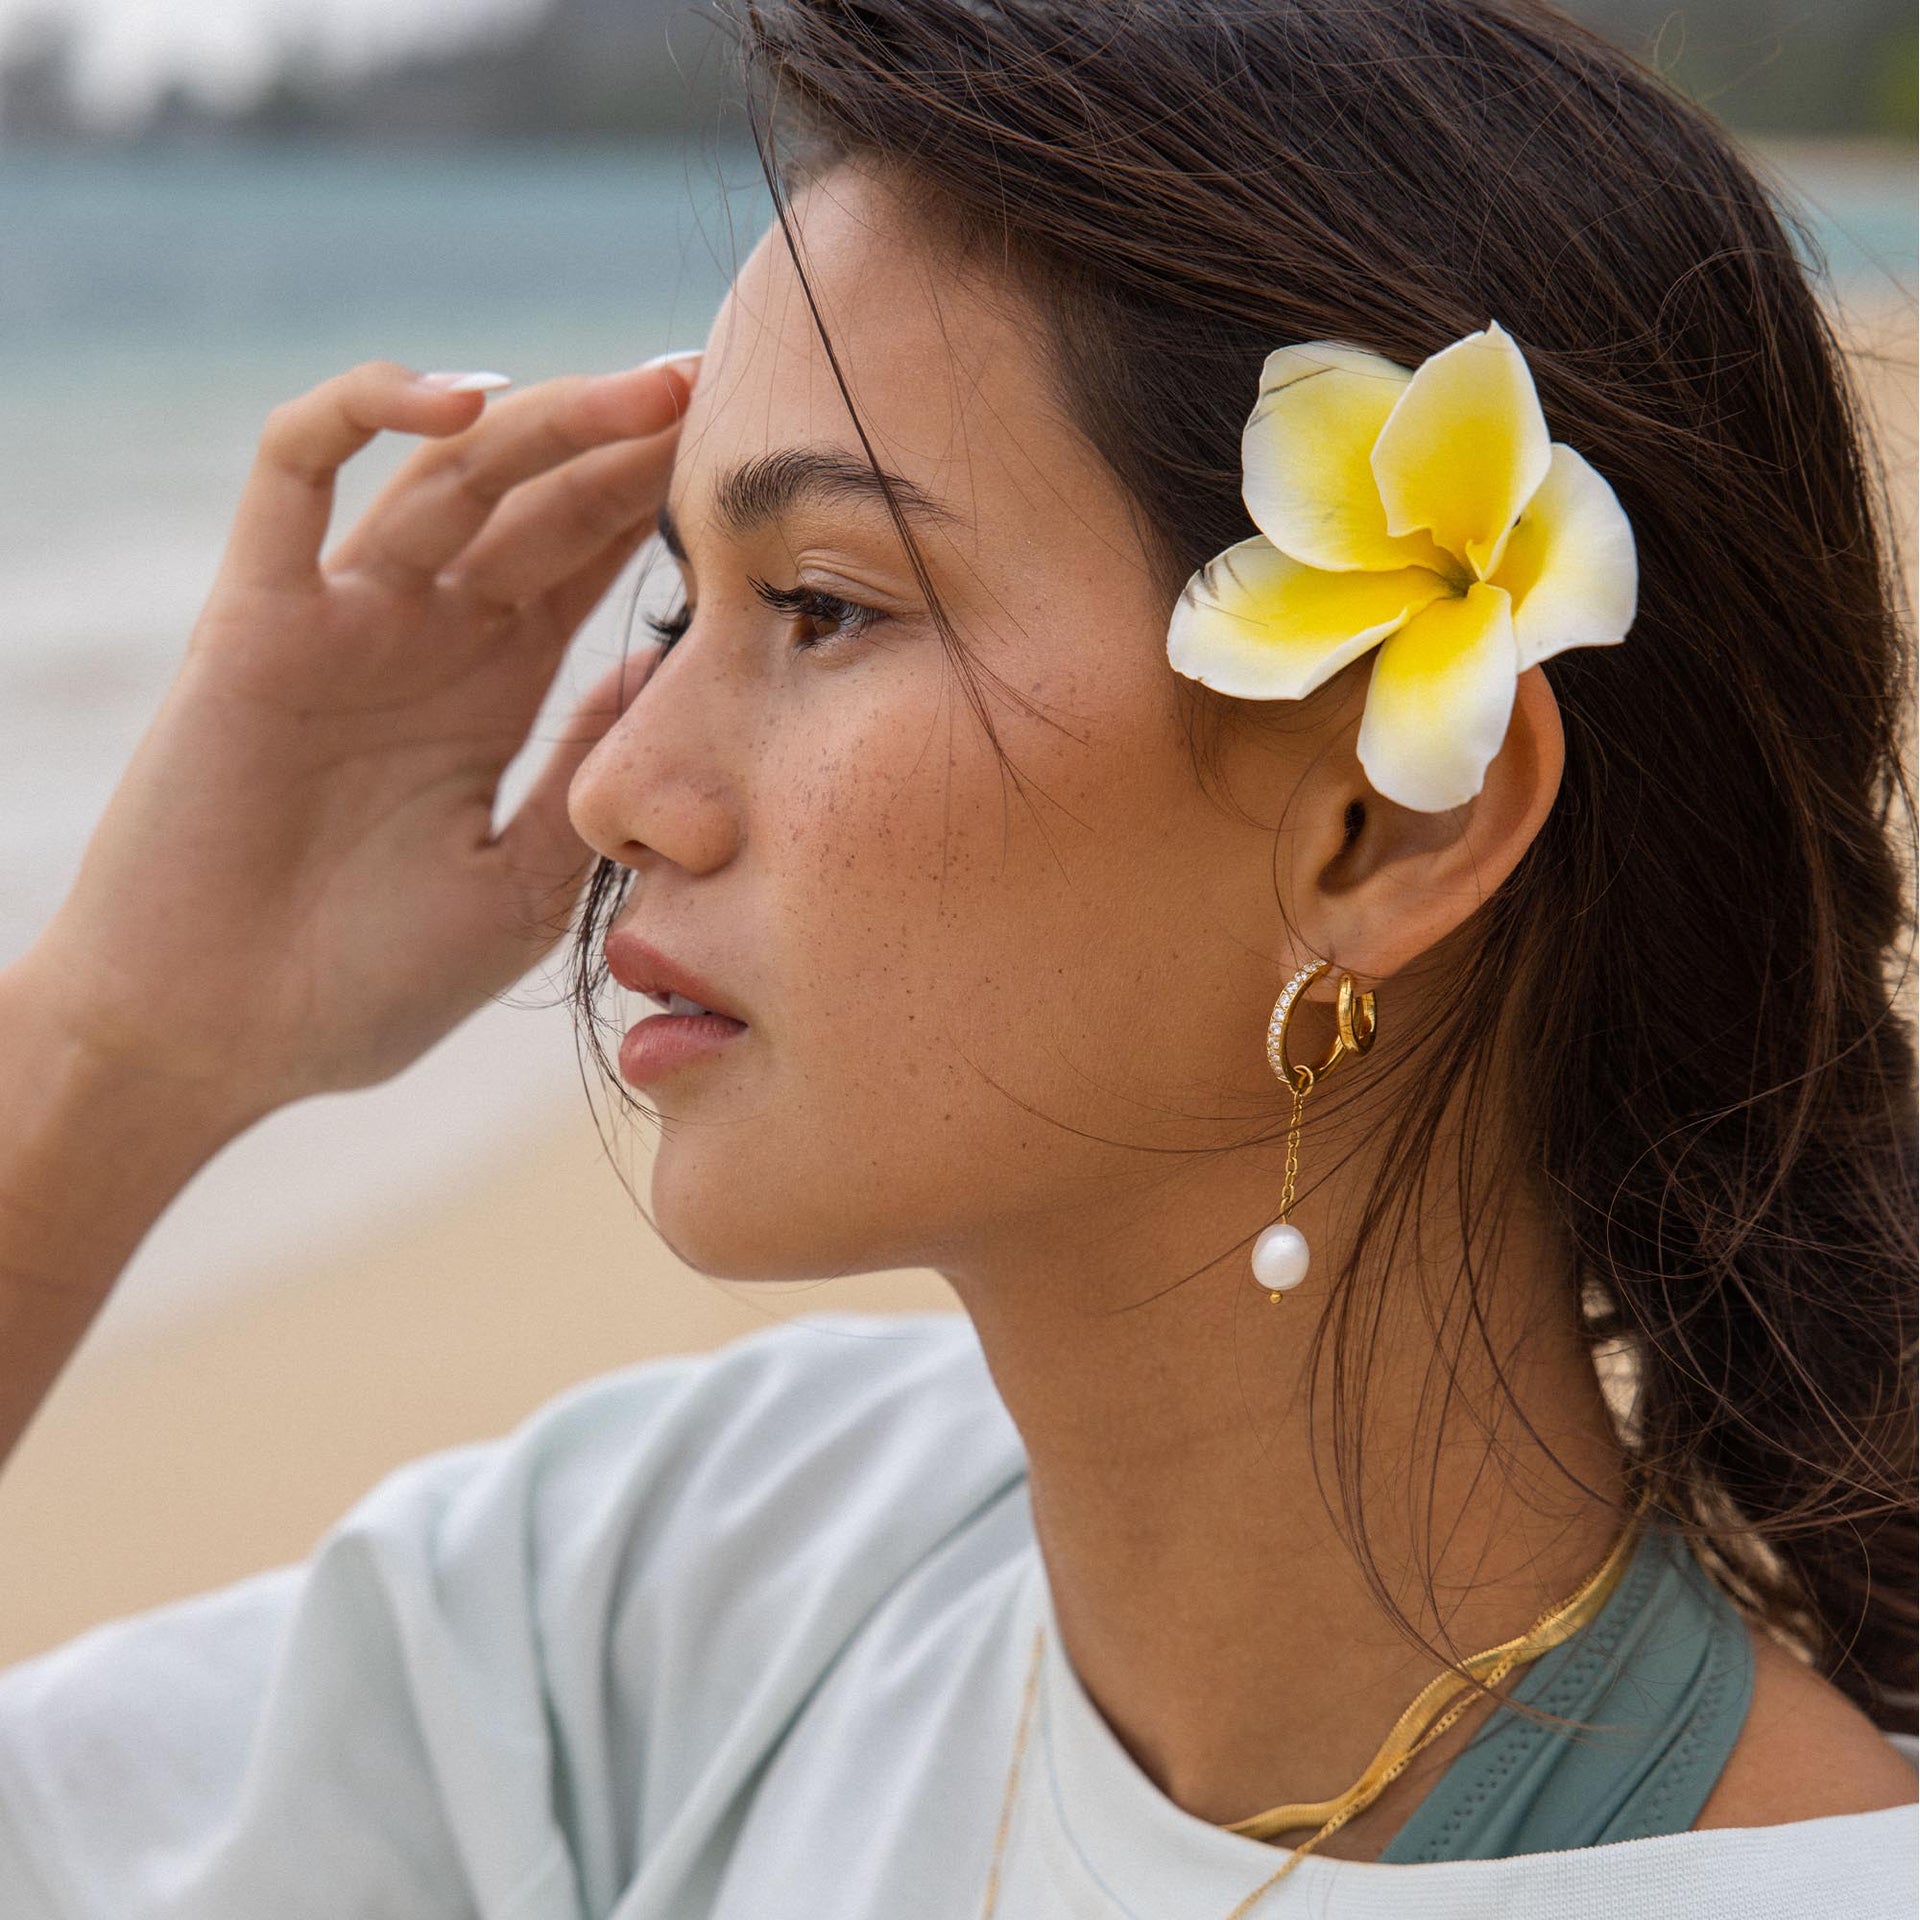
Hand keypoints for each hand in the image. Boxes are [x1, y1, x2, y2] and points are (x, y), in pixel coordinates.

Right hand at [16, 355, 694, 1129]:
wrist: (219, 1044)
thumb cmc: (367, 984)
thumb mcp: (522, 886)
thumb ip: (587, 776)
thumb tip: (672, 666)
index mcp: (494, 689)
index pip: (590, 561)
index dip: (660, 501)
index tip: (752, 456)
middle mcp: (426, 636)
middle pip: (539, 500)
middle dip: (628, 440)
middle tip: (720, 389)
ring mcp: (343, 618)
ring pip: (450, 473)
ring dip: (548, 421)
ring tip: (651, 388)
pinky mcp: (254, 617)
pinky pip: (293, 474)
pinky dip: (365, 415)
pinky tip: (463, 402)